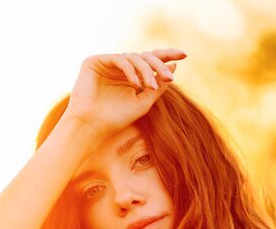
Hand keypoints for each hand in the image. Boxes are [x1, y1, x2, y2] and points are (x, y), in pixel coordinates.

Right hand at [62, 49, 186, 138]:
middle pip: (144, 56)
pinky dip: (130, 70)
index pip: (149, 61)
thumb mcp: (144, 102)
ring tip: (151, 87)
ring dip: (146, 71)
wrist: (91, 127)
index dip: (166, 55)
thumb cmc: (115, 119)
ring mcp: (106, 63)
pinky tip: (136, 84)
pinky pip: (119, 59)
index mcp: (130, 76)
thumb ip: (159, 85)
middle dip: (159, 64)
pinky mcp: (94, 61)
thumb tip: (174, 65)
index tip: (184, 55)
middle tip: (170, 76)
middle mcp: (118, 68)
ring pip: (134, 57)